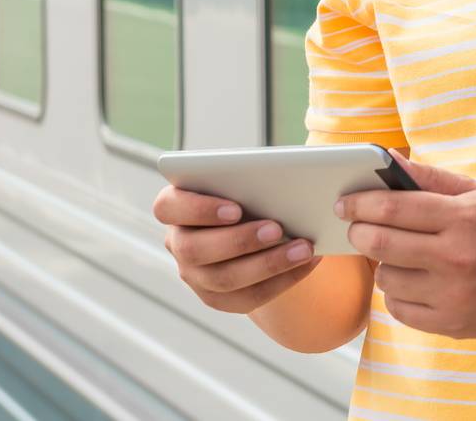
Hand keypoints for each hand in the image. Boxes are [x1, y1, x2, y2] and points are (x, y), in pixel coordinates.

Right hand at [152, 185, 321, 312]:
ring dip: (268, 264)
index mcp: (174, 206)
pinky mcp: (218, 298)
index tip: (235, 209)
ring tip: (303, 248)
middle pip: (195, 249)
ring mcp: (194, 275)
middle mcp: (178, 243)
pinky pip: (248, 297)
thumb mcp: (243, 178)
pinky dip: (283, 280)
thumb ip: (249, 177)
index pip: (167, 207)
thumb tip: (285, 178)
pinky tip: (308, 262)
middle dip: (240, 241)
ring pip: (223, 279)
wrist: (254, 226)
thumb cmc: (247, 191)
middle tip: (277, 229)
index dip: (198, 209)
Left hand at [335, 151, 475, 338]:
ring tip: (398, 255)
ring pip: (387, 279)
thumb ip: (430, 178)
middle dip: (359, 232)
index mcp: (463, 218)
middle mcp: (456, 258)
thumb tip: (388, 160)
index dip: (360, 204)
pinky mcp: (451, 324)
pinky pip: (399, 310)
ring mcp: (453, 295)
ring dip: (382, 264)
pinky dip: (397, 294)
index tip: (344, 203)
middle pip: (381, 244)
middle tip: (355, 227)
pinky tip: (412, 280)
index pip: (394, 208)